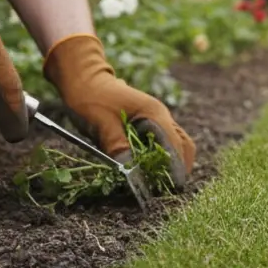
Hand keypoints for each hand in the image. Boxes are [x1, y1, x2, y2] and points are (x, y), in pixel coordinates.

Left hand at [43, 34, 195, 187]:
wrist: (83, 78)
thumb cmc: (91, 98)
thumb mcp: (101, 123)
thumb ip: (117, 146)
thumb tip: (131, 171)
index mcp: (153, 113)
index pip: (174, 145)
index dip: (176, 168)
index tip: (174, 188)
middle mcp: (160, 115)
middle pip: (183, 144)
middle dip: (181, 167)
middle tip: (171, 189)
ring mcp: (156, 118)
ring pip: (176, 143)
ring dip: (173, 163)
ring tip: (162, 183)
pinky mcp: (147, 123)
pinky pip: (164, 142)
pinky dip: (163, 157)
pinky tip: (151, 169)